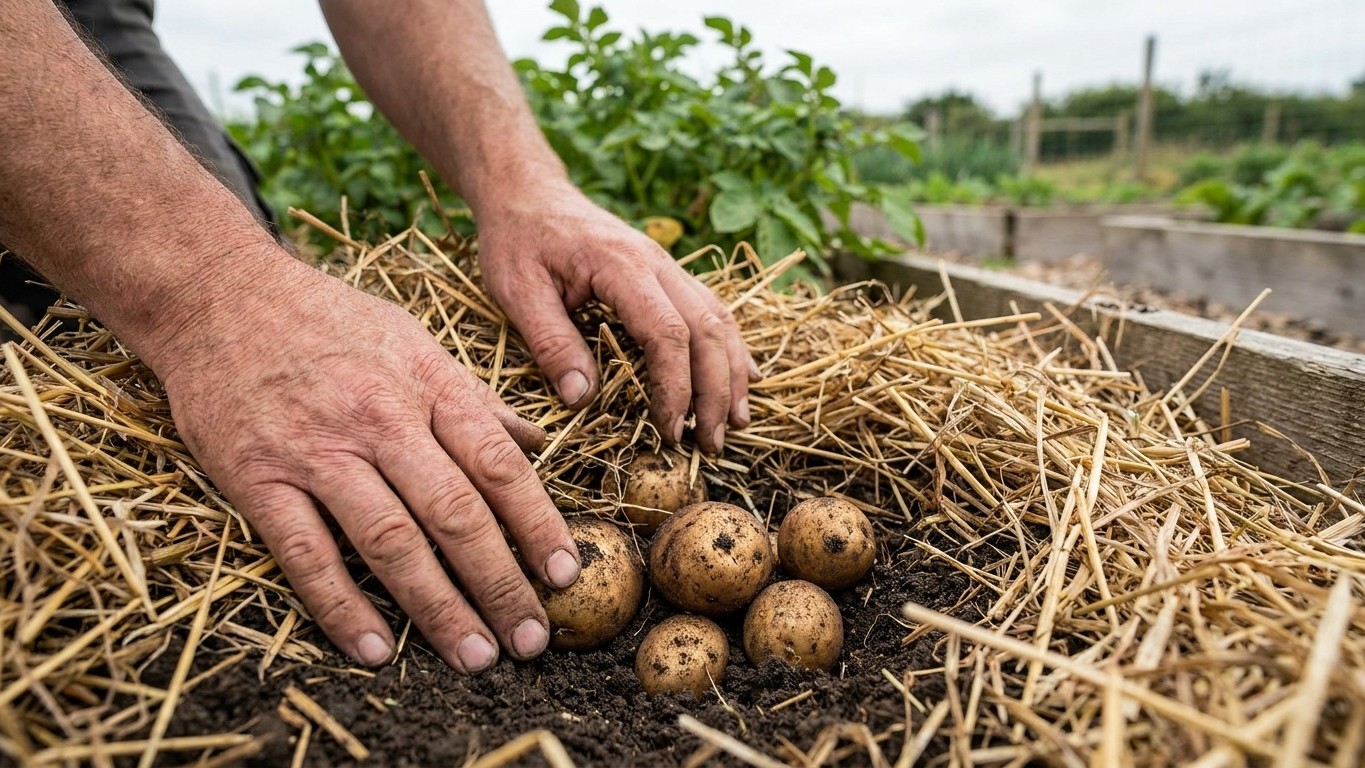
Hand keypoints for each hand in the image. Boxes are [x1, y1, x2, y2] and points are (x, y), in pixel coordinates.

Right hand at [150, 254, 579, 671]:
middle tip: (530, 637)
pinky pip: (305, 553)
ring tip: (475, 655)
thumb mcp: (414, 341)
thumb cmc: (328, 320)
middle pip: (454, 512)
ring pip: (390, 541)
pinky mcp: (257, 478)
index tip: (564, 572)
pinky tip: (376, 648)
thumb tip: (538, 439)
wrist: (217, 295)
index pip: (498, 464)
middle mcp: (380, 419)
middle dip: (499, 581)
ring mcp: (316, 451)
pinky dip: (341, 606)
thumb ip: (474, 399)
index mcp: (427, 383)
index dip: (537, 523)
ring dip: (438, 606)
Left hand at [478, 181, 753, 453]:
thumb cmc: (517, 239)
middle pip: (708, 329)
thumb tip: (582, 399)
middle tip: (711, 443)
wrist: (526, 192)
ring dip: (732, 373)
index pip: (667, 333)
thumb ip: (551, 342)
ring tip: (736, 422)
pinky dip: (730, 348)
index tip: (668, 431)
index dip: (674, 387)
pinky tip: (740, 379)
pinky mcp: (668, 273)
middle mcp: (658, 262)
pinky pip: (712, 309)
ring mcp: (668, 265)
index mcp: (622, 266)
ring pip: (720, 319)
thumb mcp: (517, 291)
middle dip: (715, 391)